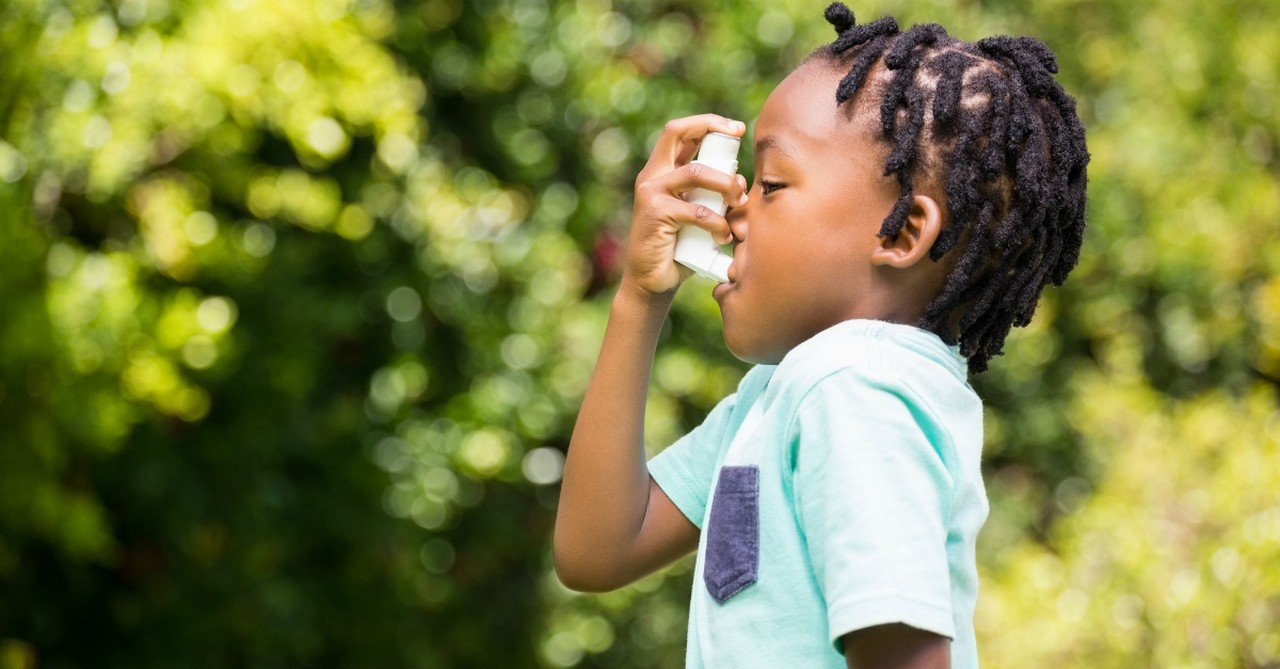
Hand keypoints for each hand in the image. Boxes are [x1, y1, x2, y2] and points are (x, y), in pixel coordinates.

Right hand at [623, 114, 749, 296]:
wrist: (653, 282)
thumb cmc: (679, 250)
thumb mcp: (698, 215)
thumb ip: (712, 196)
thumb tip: (741, 180)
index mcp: (662, 172)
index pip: (680, 132)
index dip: (708, 122)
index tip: (737, 128)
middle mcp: (652, 176)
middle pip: (676, 132)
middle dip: (711, 127)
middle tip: (738, 138)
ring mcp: (651, 192)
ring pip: (696, 171)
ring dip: (725, 184)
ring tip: (740, 200)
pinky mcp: (655, 213)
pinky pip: (695, 210)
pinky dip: (717, 222)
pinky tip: (723, 236)